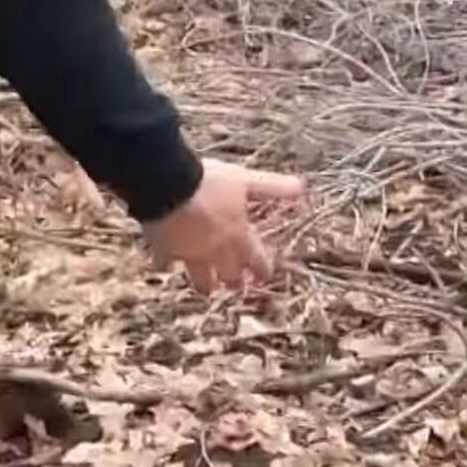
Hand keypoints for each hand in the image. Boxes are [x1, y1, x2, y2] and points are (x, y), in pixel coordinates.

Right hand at [144, 159, 304, 292]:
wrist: (167, 185)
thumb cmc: (209, 183)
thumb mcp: (245, 180)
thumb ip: (272, 187)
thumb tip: (301, 188)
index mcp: (239, 238)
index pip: (259, 263)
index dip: (263, 270)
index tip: (264, 274)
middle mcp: (217, 253)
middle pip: (231, 279)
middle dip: (235, 281)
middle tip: (236, 282)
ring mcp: (190, 257)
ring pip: (201, 282)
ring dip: (205, 284)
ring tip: (206, 286)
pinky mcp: (165, 253)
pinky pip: (166, 265)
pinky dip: (167, 264)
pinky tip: (166, 261)